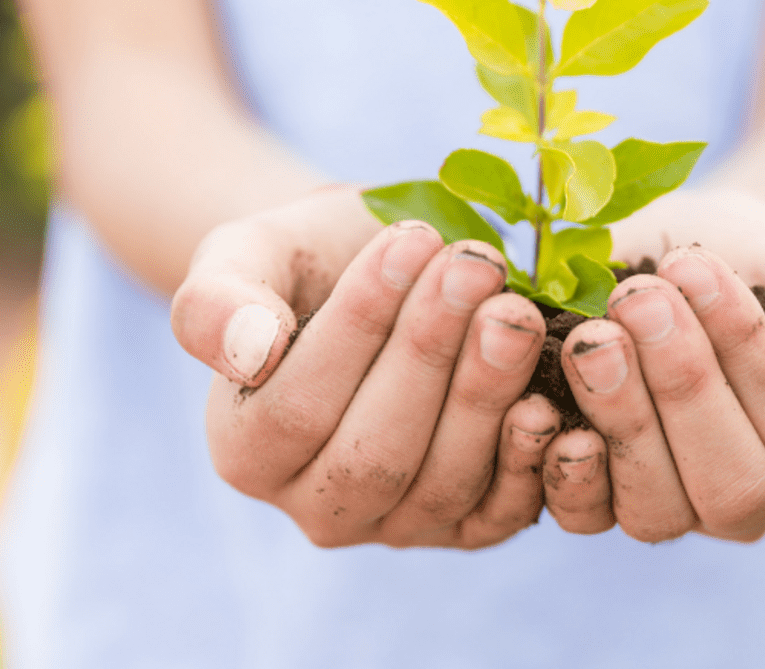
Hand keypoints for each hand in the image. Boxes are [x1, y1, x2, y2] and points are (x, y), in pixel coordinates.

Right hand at [171, 187, 560, 548]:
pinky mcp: (470, 524)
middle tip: (476, 266)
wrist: (384, 273)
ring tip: (513, 306)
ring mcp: (398, 524)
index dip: (358, 327)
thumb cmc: (309, 261)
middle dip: (431, 354)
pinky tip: (546, 392)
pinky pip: (500, 512)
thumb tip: (247, 350)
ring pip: (442, 482)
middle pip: (374, 455)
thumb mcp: (247, 255)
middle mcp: (317, 507)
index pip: (297, 408)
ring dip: (485, 392)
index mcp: (247, 451)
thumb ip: (218, 300)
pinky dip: (528, 459)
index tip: (410, 240)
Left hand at [539, 188, 764, 542]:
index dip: (745, 347)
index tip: (694, 262)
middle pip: (732, 482)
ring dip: (622, 421)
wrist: (682, 250)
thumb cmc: (756, 257)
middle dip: (683, 386)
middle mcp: (756, 494)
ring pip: (659, 509)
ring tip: (593, 337)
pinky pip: (586, 514)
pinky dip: (562, 467)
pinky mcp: (606, 504)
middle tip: (639, 298)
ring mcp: (680, 508)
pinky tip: (543, 400)